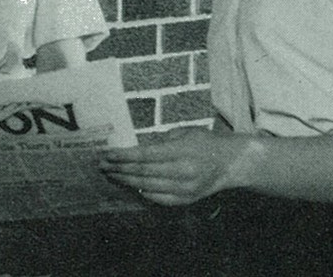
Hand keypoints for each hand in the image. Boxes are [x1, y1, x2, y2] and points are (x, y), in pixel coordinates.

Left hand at [100, 126, 246, 205]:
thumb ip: (162, 140)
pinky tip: (132, 185)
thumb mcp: (184, 132)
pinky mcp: (186, 200)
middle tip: (102, 165)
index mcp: (181, 151)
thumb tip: (137, 148)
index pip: (145, 155)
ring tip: (112, 175)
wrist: (229, 163)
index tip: (107, 154)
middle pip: (143, 172)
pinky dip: (143, 192)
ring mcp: (184, 189)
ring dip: (127, 180)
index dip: (123, 156)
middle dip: (120, 169)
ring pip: (148, 186)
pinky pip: (159, 199)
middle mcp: (182, 172)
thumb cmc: (205, 142)